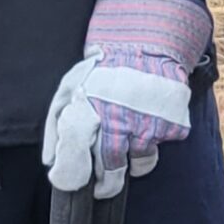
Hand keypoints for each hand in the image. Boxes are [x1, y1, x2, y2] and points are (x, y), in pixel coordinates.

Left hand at [43, 0, 212, 198]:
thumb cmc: (102, 69)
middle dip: (105, 183)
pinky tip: (148, 119)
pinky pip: (162, 144)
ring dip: (132, 160)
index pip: (73, 158)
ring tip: (129, 143)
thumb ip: (56, 127)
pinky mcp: (173, 122)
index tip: (72, 184)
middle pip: (109, 170)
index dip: (71, 176)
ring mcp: (149, 122)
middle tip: (104, 183)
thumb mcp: (70, 89)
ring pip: (139, 163)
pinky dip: (155, 138)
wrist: (147, 40)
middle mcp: (118, 120)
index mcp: (87, 111)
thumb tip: (51, 162)